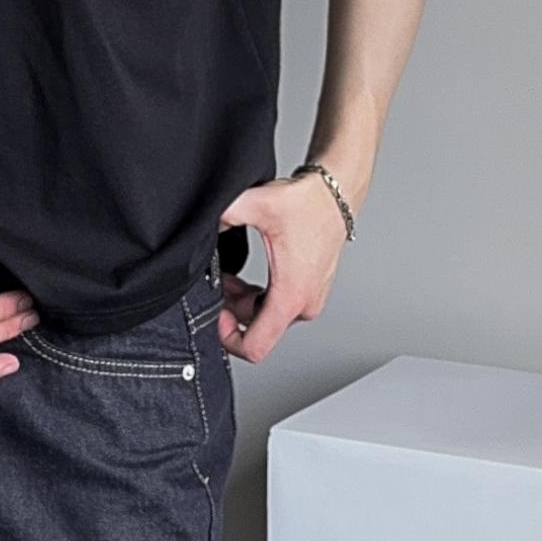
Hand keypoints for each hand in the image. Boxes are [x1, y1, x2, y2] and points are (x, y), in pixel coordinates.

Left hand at [216, 171, 350, 362]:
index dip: (228, 339)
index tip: (218, 316)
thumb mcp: (258, 204)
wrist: (338, 193)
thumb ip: (224, 214)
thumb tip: (204, 223)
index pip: (255, 347)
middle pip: (258, 330)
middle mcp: (304, 304)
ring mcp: (310, 299)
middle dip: (233, 311)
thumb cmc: (310, 203)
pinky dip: (259, 296)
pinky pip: (278, 306)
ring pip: (267, 318)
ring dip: (244, 303)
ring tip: (231, 279)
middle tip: (220, 285)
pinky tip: (248, 279)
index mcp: (291, 296)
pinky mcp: (311, 291)